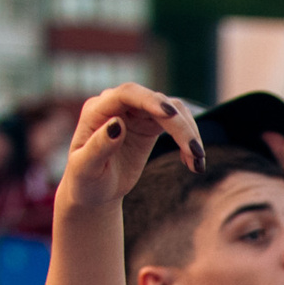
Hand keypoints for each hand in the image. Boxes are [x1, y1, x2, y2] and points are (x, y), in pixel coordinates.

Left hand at [58, 85, 202, 210]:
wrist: (95, 189)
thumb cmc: (85, 180)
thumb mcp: (86, 168)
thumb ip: (98, 146)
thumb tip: (117, 125)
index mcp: (97, 110)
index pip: (127, 94)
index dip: (149, 100)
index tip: (170, 114)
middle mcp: (118, 105)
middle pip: (156, 102)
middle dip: (179, 125)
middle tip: (195, 153)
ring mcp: (137, 113)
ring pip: (172, 110)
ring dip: (189, 132)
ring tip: (197, 162)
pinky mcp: (151, 124)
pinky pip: (177, 123)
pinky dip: (188, 140)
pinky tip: (192, 163)